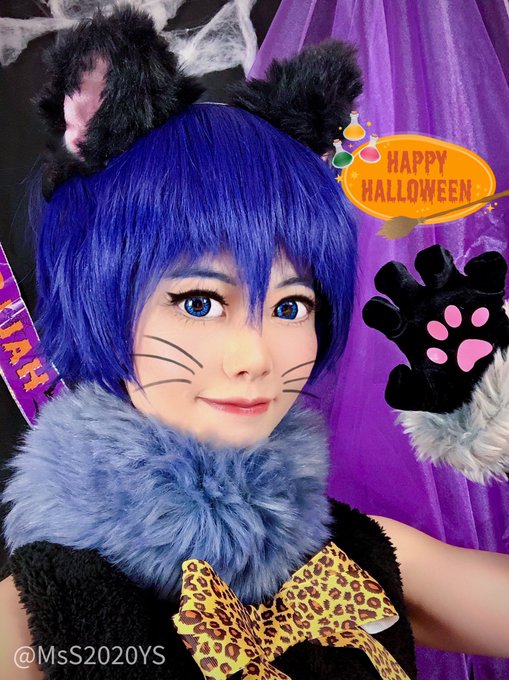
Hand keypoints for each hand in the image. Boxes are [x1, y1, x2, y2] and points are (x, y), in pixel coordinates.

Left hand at [362, 245, 508, 412]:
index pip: (376, 310)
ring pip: (433, 257)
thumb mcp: (428, 398)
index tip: (397, 327)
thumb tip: (399, 371)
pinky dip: (485, 265)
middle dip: (395, 278)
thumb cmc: (453, 386)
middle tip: (413, 296)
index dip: (379, 313)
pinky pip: (486, 264)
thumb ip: (404, 395)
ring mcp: (451, 292)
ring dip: (434, 261)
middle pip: (392, 275)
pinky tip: (480, 281)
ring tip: (443, 282)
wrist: (493, 387)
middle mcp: (421, 304)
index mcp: (404, 326)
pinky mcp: (485, 289)